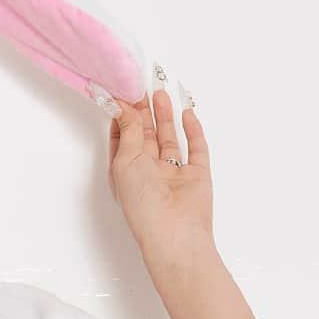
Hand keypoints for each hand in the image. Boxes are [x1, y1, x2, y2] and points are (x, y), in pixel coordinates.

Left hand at [106, 82, 214, 263]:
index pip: (122, 139)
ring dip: (165, 116)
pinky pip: (196, 148)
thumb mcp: (127, 160)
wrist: (174, 232)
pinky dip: (192, 130)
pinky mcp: (196, 174)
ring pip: (169, 139)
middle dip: (143, 111)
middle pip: (145, 135)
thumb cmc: (143, 202)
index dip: (122, 117)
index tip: (121, 93)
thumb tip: (123, 105)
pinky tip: (186, 113)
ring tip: (159, 92)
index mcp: (125, 172)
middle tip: (142, 85)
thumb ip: (129, 131)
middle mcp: (148, 172)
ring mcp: (173, 173)